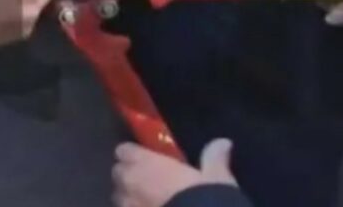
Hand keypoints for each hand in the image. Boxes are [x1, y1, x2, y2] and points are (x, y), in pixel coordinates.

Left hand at [112, 139, 237, 206]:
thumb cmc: (203, 197)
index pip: (124, 150)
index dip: (133, 153)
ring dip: (129, 199)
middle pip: (118, 174)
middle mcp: (130, 183)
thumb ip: (214, 158)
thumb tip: (224, 142)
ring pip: (120, 199)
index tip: (144, 157)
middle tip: (146, 181)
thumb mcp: (216, 177)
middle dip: (128, 176)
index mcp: (145, 163)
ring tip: (147, 203)